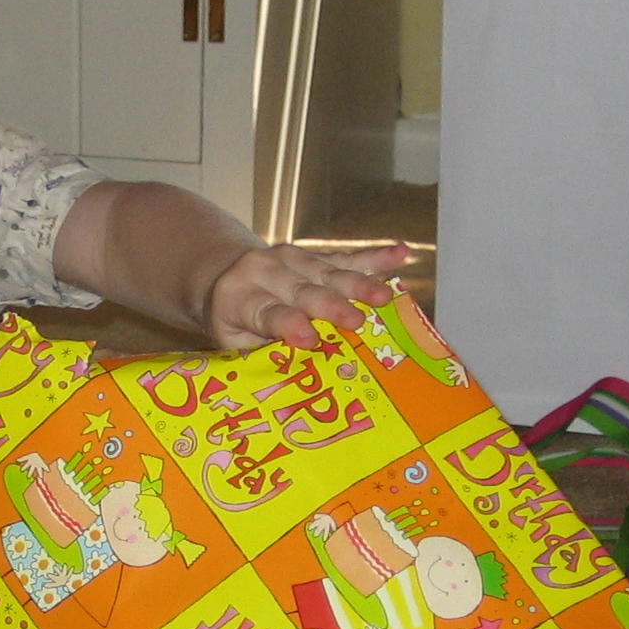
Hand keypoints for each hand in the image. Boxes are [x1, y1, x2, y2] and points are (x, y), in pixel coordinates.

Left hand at [204, 243, 410, 350]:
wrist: (226, 277)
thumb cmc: (233, 322)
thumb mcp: (231, 342)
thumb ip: (260, 353)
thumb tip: (298, 375)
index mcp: (238, 297)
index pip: (267, 312)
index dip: (289, 324)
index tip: (310, 338)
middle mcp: (265, 271)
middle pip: (303, 291)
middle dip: (330, 306)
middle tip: (356, 323)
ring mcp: (292, 259)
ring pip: (329, 273)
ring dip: (359, 285)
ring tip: (383, 297)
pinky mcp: (315, 255)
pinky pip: (347, 257)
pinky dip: (375, 256)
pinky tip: (401, 253)